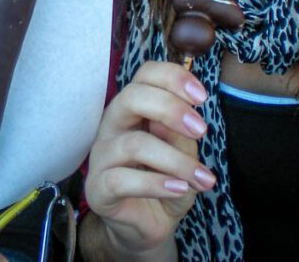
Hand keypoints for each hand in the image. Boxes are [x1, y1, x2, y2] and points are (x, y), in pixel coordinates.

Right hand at [83, 61, 216, 259]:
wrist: (149, 225)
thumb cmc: (167, 181)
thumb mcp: (184, 155)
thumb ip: (181, 134)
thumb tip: (182, 117)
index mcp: (134, 108)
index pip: (145, 75)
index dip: (173, 78)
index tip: (201, 97)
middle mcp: (113, 124)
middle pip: (132, 96)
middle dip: (171, 109)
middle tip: (201, 131)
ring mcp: (101, 155)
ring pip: (134, 144)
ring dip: (176, 161)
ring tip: (201, 178)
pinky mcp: (97, 188)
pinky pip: (122, 180)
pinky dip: (157, 184)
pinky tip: (179, 189)